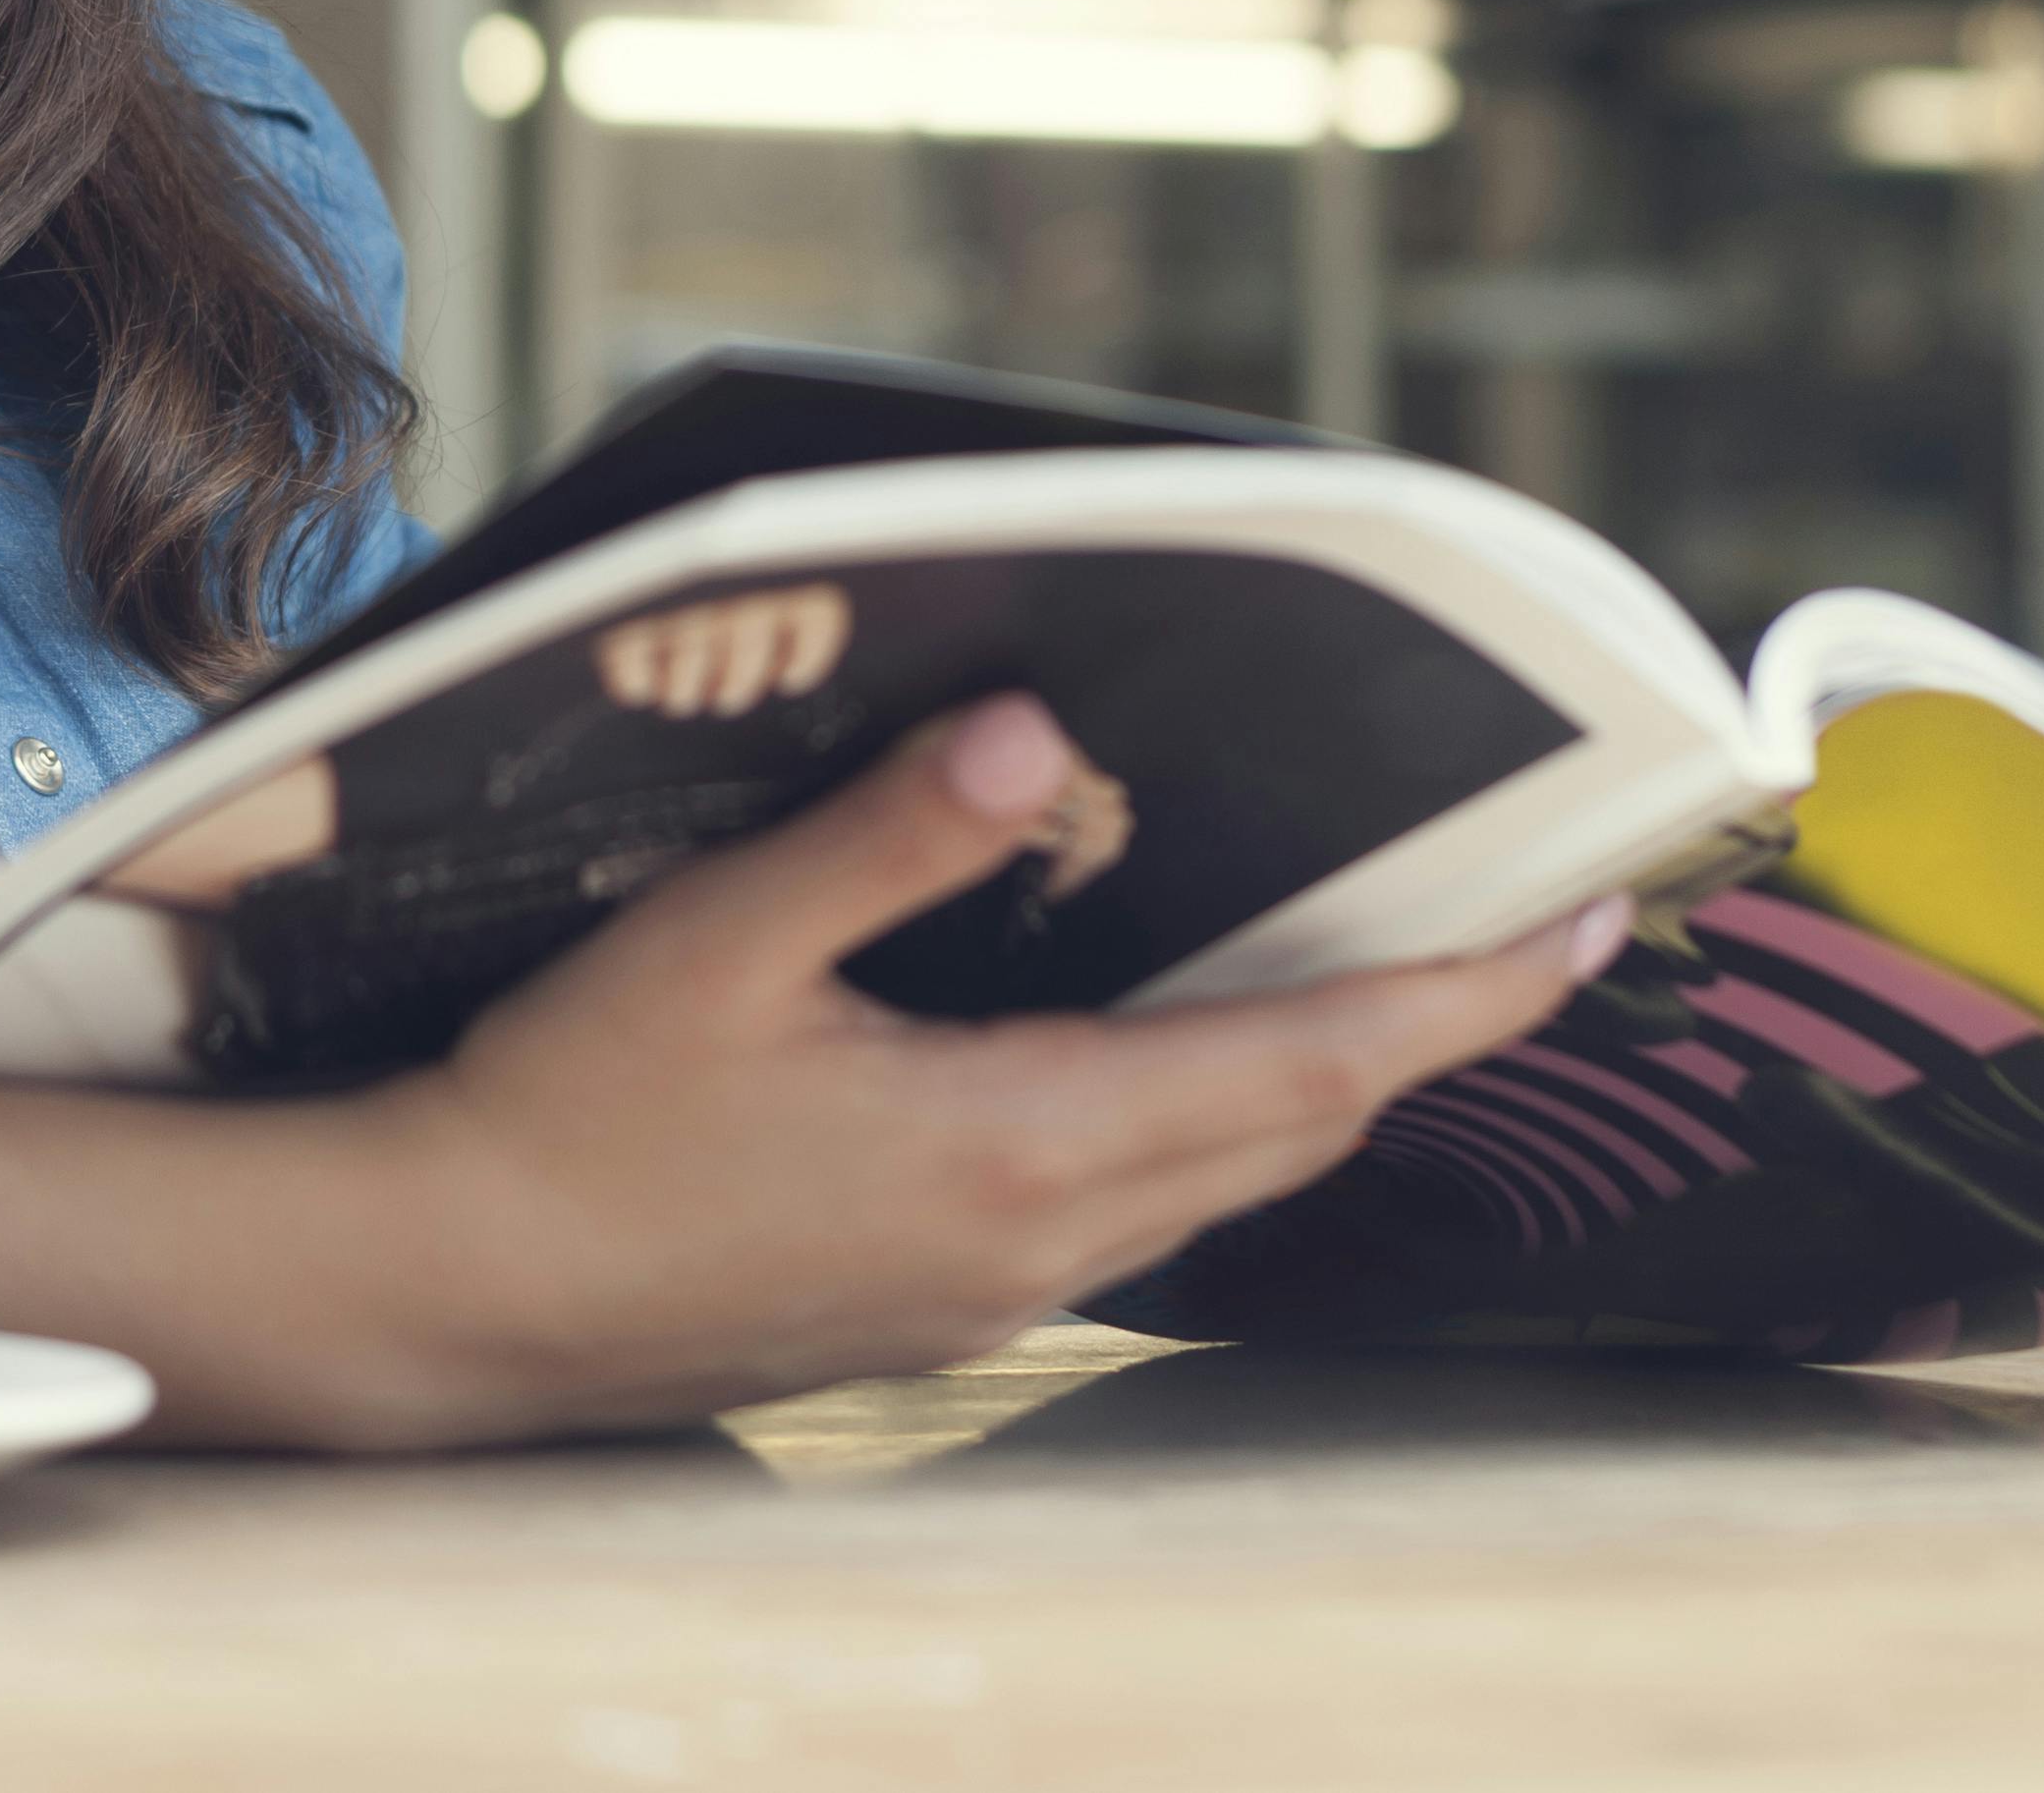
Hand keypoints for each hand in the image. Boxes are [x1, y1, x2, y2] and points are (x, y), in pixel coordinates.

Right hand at [358, 691, 1614, 1441]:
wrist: (459, 1294)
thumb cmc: (567, 1113)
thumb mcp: (715, 944)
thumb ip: (886, 837)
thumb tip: (1030, 735)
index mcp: (1008, 1141)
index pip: (1306, 1064)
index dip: (1461, 995)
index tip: (1585, 926)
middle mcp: (1033, 1237)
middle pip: (1298, 1129)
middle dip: (1428, 1027)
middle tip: (1532, 928)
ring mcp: (990, 1291)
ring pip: (1223, 1180)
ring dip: (1320, 1081)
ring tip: (1392, 977)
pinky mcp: (937, 1308)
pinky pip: (1135, 1210)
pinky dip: (1209, 1126)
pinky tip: (1178, 1061)